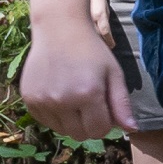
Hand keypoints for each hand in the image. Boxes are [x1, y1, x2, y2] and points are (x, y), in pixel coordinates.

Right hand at [18, 18, 124, 142]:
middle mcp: (62, 100)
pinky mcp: (29, 99)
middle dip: (88, 124)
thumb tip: (132, 129)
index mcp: (88, 94)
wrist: (58, 28)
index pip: (99, 131)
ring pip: (62, 130)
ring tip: (72, 96)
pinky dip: (54, 115)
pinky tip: (58, 93)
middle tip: (88, 102)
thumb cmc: (91, 50)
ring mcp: (43, 100)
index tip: (103, 107)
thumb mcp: (113, 73)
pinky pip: (46, 121)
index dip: (105, 123)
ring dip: (70, 121)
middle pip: (80, 135)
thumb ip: (122, 103)